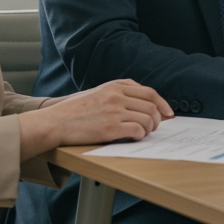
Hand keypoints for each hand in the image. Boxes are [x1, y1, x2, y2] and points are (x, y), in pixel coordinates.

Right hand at [19, 79, 172, 158]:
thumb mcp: (98, 92)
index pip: (149, 92)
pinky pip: (138, 131)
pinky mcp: (110, 128)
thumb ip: (120, 92)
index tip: (169, 113)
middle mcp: (116, 96)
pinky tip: (134, 137)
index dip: (163, 103)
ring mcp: (114, 112)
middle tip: (155, 127)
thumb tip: (145, 103)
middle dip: (158, 119)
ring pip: (148, 119)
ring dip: (149, 129)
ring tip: (142, 133)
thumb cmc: (76, 110)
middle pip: (151, 106)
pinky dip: (141, 135)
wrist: (55, 122)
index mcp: (115, 86)